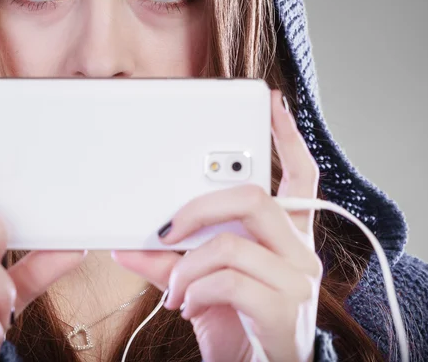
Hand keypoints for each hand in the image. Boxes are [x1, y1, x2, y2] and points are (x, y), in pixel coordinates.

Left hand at [112, 89, 321, 361]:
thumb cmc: (235, 324)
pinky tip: (188, 305)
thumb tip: (126, 245)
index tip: (271, 103)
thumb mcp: (200, 284)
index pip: (300, 174)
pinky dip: (194, 289)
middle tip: (167, 228)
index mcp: (286, 235)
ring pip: (232, 240)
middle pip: (254, 196)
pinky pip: (227, 279)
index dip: (288, 136)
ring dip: (187, 264)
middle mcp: (300, 250)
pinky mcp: (285, 308)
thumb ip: (170, 261)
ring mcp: (298, 278)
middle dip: (199, 205)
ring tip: (174, 289)